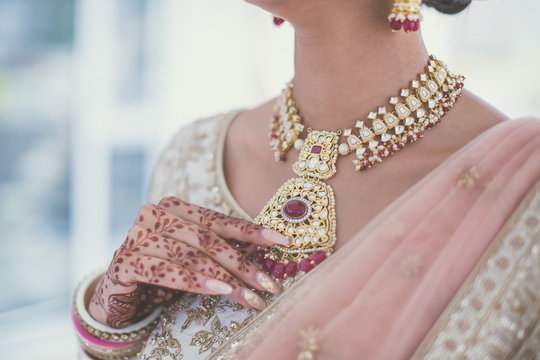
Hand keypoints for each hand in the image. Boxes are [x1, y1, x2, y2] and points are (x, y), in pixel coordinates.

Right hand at [88, 197, 289, 328]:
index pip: (218, 219)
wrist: (119, 293)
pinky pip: (166, 272)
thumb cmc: (164, 271)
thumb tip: (265, 246)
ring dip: (225, 279)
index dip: (252, 231)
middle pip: (206, 239)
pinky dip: (195, 282)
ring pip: (190, 256)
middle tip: (268, 284)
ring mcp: (136, 236)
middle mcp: (153, 215)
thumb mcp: (195, 256)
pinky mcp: (123, 262)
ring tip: (250, 297)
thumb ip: (220, 246)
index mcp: (173, 206)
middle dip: (241, 263)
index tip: (283, 241)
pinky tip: (219, 292)